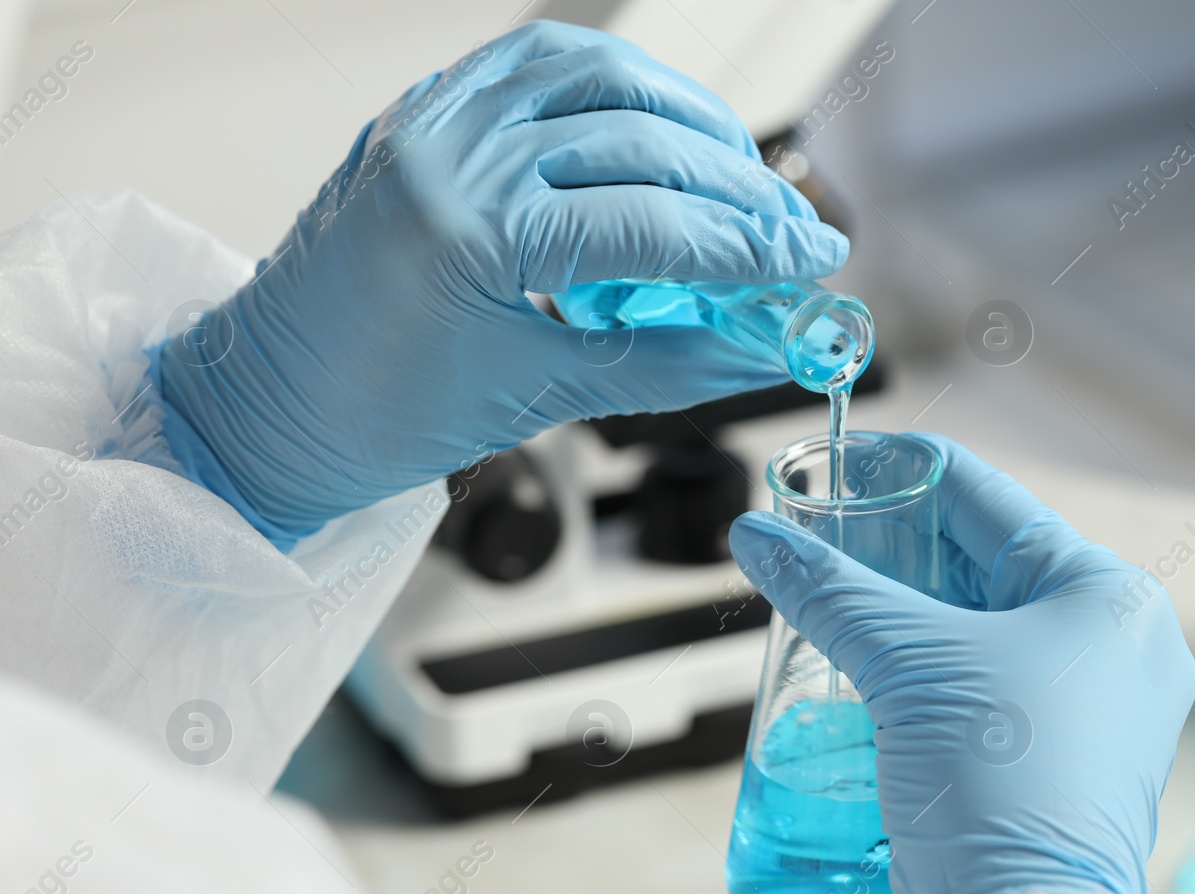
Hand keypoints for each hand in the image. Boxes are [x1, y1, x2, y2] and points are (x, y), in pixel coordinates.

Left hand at [152, 21, 844, 544]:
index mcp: (467, 233)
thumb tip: (768, 345)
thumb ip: (667, 364)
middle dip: (737, 187)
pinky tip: (656, 124)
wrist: (270, 403)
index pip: (650, 224)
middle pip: (637, 139)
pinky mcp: (425, 111)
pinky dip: (612, 84)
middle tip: (793, 229)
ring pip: (596, 73)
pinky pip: (536, 62)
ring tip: (737, 173)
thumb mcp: (538, 398)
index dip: (748, 246)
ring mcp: (431, 119)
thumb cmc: (380, 417)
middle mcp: (448, 151)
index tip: (812, 262)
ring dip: (684, 115)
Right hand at [726, 435, 1194, 893]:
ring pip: (978, 630)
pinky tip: (861, 666)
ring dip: (902, 613)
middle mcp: (1115, 644)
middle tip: (817, 531)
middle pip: (982, 565)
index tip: (840, 455)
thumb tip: (756, 538)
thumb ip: (829, 591)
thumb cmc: (996, 782)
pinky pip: (982, 687)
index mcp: (1105, 597)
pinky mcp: (1060, 762)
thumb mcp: (906, 665)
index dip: (905, 470)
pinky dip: (923, 670)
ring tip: (828, 592)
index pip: (988, 501)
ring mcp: (1094, 709)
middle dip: (894, 549)